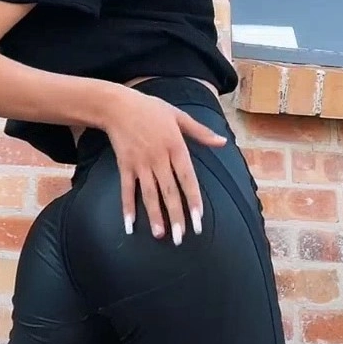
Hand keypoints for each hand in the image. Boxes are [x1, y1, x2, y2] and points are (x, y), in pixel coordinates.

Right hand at [103, 88, 225, 244]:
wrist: (119, 105)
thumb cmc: (151, 109)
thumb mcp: (178, 116)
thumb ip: (201, 132)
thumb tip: (223, 142)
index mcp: (175, 146)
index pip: (187, 178)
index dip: (193, 199)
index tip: (198, 219)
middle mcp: (159, 157)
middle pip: (169, 191)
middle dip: (176, 215)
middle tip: (180, 238)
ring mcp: (140, 162)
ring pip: (149, 193)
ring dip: (155, 215)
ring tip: (160, 235)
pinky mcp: (125, 165)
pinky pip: (127, 189)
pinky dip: (127, 206)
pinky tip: (130, 225)